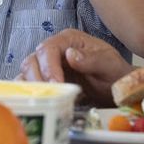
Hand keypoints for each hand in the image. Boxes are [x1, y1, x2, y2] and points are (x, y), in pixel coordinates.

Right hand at [17, 28, 133, 104]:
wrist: (116, 88)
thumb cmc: (114, 73)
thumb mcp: (109, 65)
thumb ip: (92, 60)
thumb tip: (70, 55)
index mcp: (68, 40)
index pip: (48, 48)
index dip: (48, 67)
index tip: (56, 84)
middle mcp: (54, 50)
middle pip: (32, 60)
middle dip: (38, 79)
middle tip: (50, 96)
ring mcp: (47, 66)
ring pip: (27, 73)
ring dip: (32, 88)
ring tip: (46, 101)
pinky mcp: (45, 81)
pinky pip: (28, 85)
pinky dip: (29, 94)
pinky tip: (39, 103)